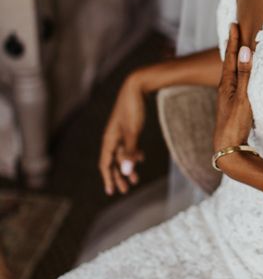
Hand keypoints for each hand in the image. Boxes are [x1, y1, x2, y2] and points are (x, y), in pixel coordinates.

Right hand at [98, 73, 145, 194]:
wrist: (137, 86)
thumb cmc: (134, 108)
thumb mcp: (133, 132)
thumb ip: (129, 151)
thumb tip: (127, 171)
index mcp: (109, 139)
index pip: (106, 163)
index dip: (108, 178)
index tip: (112, 192)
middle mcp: (112, 136)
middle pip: (113, 161)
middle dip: (119, 176)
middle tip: (126, 190)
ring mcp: (120, 131)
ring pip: (122, 154)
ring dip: (128, 166)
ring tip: (136, 179)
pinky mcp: (129, 126)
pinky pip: (128, 145)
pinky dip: (133, 153)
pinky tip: (140, 158)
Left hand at [212, 23, 253, 172]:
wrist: (227, 148)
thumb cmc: (234, 123)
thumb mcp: (242, 98)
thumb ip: (244, 74)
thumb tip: (244, 50)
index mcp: (226, 84)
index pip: (229, 56)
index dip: (232, 40)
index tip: (234, 24)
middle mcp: (225, 88)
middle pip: (228, 61)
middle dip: (231, 45)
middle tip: (234, 29)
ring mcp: (227, 97)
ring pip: (231, 71)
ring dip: (234, 57)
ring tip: (237, 47)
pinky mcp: (232, 104)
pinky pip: (234, 81)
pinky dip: (237, 71)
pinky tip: (240, 75)